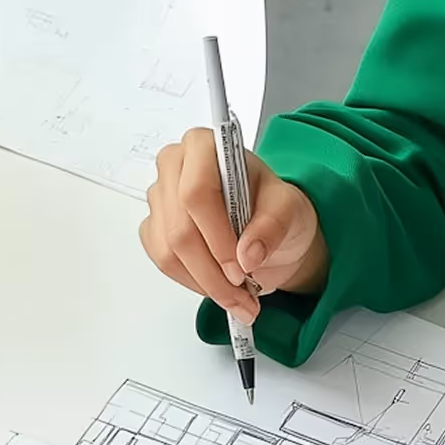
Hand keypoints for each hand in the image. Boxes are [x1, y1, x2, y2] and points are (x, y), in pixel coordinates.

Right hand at [139, 127, 327, 319]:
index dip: (217, 236)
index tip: (241, 267)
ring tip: (238, 299)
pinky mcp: (154, 227)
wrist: (269, 225)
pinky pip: (163, 262)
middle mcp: (175, 167)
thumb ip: (272, 226)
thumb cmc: (276, 206)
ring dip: (204, 283)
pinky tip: (218, 287)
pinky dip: (193, 282)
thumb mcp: (290, 208)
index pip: (197, 192)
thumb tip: (247, 255)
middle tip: (243, 291)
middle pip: (180, 228)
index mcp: (205, 146)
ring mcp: (160, 198)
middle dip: (214, 270)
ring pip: (169, 251)